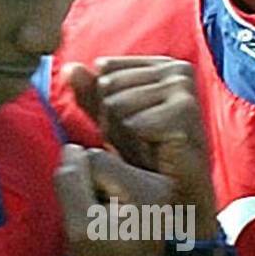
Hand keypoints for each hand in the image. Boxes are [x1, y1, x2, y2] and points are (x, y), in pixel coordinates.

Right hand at [55, 144, 173, 255]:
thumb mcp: (77, 227)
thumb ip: (70, 182)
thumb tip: (73, 148)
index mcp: (147, 191)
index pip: (94, 159)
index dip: (78, 185)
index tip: (90, 219)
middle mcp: (162, 185)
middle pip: (104, 160)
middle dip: (91, 186)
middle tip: (97, 223)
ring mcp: (162, 190)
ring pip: (109, 168)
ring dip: (98, 191)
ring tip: (106, 225)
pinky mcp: (156, 196)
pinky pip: (118, 180)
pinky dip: (108, 196)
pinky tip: (113, 222)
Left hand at [64, 58, 218, 241]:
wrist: (180, 191)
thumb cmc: (149, 156)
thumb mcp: (114, 122)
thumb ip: (91, 95)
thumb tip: (69, 68)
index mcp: (163, 64)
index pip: (105, 70)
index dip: (107, 105)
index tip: (133, 127)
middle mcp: (177, 69)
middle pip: (109, 86)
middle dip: (114, 122)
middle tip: (141, 143)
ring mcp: (183, 87)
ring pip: (117, 105)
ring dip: (125, 136)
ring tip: (147, 149)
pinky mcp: (184, 110)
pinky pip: (132, 123)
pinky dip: (137, 145)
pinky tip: (155, 154)